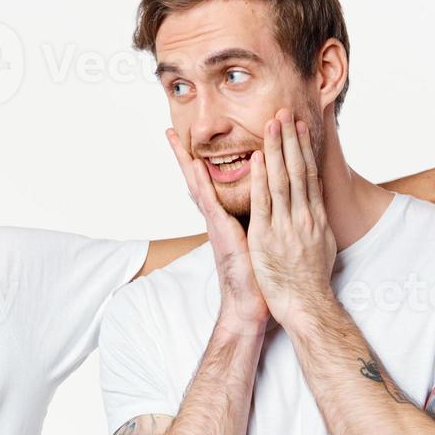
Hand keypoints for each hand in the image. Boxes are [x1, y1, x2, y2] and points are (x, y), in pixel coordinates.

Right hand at [167, 128, 267, 334]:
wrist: (251, 303)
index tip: (192, 140)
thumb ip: (256, 219)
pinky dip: (203, 184)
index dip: (201, 161)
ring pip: (198, 186)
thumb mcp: (256, 239)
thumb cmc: (257, 274)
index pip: (211, 183)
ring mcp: (215, 224)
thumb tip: (266, 203)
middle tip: (168, 131)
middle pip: (196, 180)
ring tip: (173, 138)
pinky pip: (211, 204)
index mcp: (225, 218)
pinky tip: (196, 166)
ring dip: (186, 160)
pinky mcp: (220, 233)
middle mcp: (216, 218)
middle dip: (183, 155)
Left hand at [245, 111, 337, 328]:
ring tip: (273, 123)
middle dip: (291, 139)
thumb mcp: (322, 246)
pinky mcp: (267, 236)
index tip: (302, 126)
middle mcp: (304, 216)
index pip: (310, 174)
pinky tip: (259, 157)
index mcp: (316, 217)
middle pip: (298, 169)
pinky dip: (261, 178)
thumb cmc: (311, 281)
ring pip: (282, 179)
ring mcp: (286, 225)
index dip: (306, 148)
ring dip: (277, 149)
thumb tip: (317, 206)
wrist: (305, 305)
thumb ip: (317, 223)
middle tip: (286, 111)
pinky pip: (264, 202)